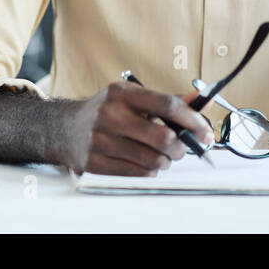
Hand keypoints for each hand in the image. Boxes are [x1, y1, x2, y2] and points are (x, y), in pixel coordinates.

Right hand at [56, 81, 214, 175]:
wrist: (64, 128)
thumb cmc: (105, 111)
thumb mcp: (131, 97)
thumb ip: (165, 100)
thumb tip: (201, 102)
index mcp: (122, 94)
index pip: (167, 105)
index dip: (192, 120)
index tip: (205, 131)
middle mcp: (110, 115)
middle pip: (163, 138)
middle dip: (181, 148)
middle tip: (181, 148)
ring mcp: (101, 141)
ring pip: (153, 161)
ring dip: (165, 162)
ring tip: (161, 156)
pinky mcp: (96, 163)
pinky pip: (137, 174)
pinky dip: (148, 172)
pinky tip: (144, 163)